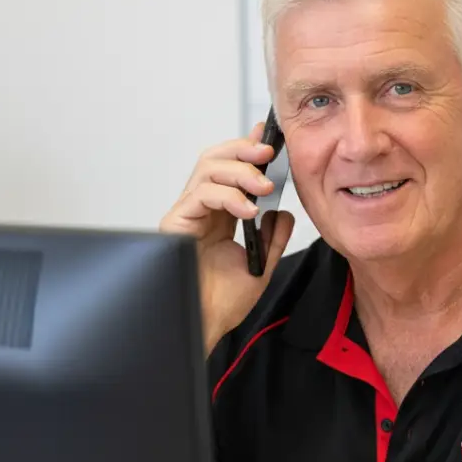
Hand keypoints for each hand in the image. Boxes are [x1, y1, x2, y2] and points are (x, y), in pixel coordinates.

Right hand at [160, 122, 294, 353]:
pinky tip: (248, 210)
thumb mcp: (260, 264)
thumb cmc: (223, 301)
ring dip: (240, 171)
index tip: (269, 136)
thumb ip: (272, 238)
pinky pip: (201, 194)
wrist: (205, 325)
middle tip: (269, 153)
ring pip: (207, 170)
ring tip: (264, 187)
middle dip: (242, 149)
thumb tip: (285, 213)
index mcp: (219, 215)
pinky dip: (227, 196)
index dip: (247, 149)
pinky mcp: (176, 223)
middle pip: (214, 159)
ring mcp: (187, 214)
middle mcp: (201, 209)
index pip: (231, 170)